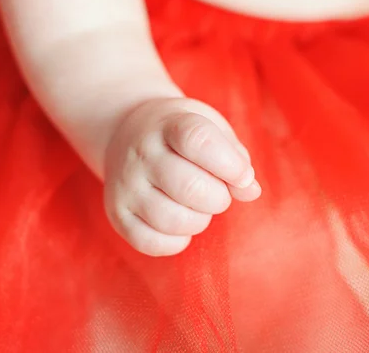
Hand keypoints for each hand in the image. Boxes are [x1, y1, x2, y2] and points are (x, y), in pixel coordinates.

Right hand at [104, 97, 260, 255]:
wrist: (125, 131)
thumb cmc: (179, 135)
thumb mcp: (210, 128)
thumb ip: (236, 157)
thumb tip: (250, 191)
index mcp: (169, 125)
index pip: (197, 140)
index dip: (229, 164)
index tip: (242, 176)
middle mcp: (141, 154)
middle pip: (189, 187)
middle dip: (219, 198)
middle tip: (218, 192)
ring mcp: (125, 186)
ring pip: (172, 220)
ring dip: (199, 220)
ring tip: (198, 207)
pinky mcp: (118, 214)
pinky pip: (152, 243)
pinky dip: (178, 241)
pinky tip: (181, 223)